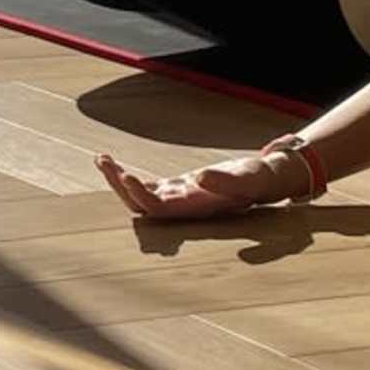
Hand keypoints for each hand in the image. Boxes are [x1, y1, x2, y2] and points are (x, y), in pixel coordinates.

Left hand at [97, 146, 303, 221]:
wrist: (268, 180)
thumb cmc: (260, 181)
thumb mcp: (247, 180)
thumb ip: (226, 182)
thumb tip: (201, 178)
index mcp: (196, 208)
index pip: (160, 210)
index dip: (141, 196)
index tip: (127, 177)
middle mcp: (182, 207)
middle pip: (141, 204)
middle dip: (121, 186)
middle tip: (104, 162)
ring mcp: (177, 198)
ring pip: (139, 195)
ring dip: (119, 180)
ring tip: (102, 159)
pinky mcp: (177, 188)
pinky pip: (145, 185)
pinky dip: (127, 176)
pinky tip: (111, 162)